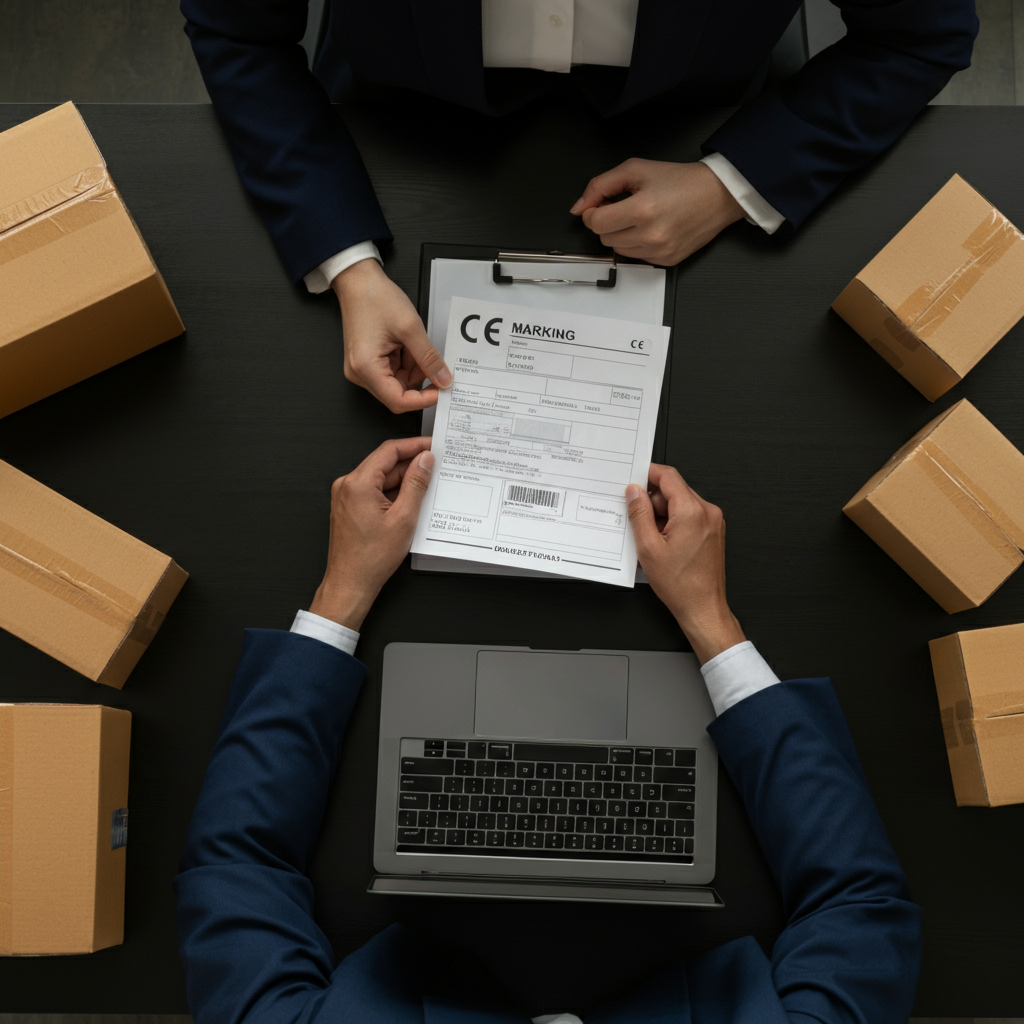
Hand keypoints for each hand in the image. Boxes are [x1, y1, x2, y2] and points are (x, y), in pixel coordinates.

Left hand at [309, 437, 433, 630]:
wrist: (351, 583)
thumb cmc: (371, 558)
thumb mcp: (404, 518)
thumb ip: (416, 484)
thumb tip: (424, 461)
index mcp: (357, 484)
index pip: (389, 451)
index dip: (414, 445)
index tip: (431, 445)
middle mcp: (347, 485)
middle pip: (384, 463)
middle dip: (411, 464)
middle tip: (435, 465)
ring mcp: (346, 496)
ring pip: (380, 478)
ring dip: (403, 480)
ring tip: (427, 486)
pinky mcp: (349, 507)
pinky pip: (374, 490)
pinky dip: (392, 492)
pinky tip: (411, 500)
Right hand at [331, 259, 451, 412]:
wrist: (358, 281)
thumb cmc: (375, 298)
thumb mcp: (410, 328)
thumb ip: (429, 358)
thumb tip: (443, 380)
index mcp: (366, 367)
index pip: (397, 401)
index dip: (423, 400)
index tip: (441, 392)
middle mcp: (360, 373)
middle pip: (398, 393)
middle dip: (419, 379)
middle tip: (433, 361)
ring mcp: (363, 368)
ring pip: (398, 382)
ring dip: (413, 368)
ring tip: (414, 343)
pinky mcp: (368, 362)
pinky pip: (393, 371)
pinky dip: (406, 362)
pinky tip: (406, 344)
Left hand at [571, 159, 743, 265]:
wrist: (716, 194)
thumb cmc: (680, 181)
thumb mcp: (636, 170)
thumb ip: (601, 185)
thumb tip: (579, 207)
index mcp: (642, 209)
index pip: (596, 223)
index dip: (593, 212)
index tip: (601, 205)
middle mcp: (651, 235)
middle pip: (605, 238)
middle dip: (609, 222)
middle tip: (625, 207)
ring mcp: (659, 251)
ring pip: (618, 250)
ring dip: (622, 235)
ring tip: (641, 217)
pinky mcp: (667, 261)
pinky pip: (637, 258)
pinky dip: (638, 245)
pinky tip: (653, 229)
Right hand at [626, 465, 744, 663]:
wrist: (703, 607)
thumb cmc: (681, 585)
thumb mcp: (648, 548)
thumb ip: (639, 514)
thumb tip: (634, 492)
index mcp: (692, 512)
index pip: (668, 476)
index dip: (647, 474)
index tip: (634, 479)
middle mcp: (707, 512)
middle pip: (674, 490)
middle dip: (652, 501)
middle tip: (636, 519)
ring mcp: (713, 521)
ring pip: (680, 504)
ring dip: (662, 514)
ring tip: (652, 539)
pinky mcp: (712, 531)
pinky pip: (689, 516)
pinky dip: (673, 523)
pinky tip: (663, 543)